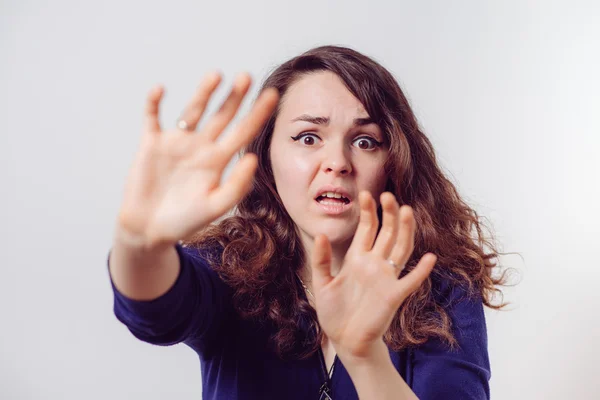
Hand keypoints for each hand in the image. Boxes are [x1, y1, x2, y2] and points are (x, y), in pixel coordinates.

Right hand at [116, 72, 278, 248]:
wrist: (149, 229)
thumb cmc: (183, 221)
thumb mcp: (215, 207)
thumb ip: (236, 185)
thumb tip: (253, 158)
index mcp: (218, 160)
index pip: (243, 131)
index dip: (258, 114)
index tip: (273, 95)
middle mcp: (200, 146)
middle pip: (222, 115)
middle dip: (234, 97)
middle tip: (247, 77)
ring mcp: (176, 142)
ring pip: (192, 111)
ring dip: (203, 93)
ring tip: (216, 75)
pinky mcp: (151, 143)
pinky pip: (152, 117)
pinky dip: (154, 103)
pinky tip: (160, 89)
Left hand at [310, 191, 436, 363]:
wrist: (345, 340)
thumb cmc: (335, 313)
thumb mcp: (322, 283)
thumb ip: (322, 260)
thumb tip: (321, 234)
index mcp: (358, 259)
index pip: (367, 229)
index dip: (368, 212)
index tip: (366, 194)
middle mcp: (375, 264)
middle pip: (387, 233)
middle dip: (388, 214)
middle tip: (387, 195)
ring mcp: (386, 278)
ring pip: (401, 249)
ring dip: (405, 231)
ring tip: (406, 211)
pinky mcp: (394, 296)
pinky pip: (410, 281)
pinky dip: (421, 271)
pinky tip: (429, 258)